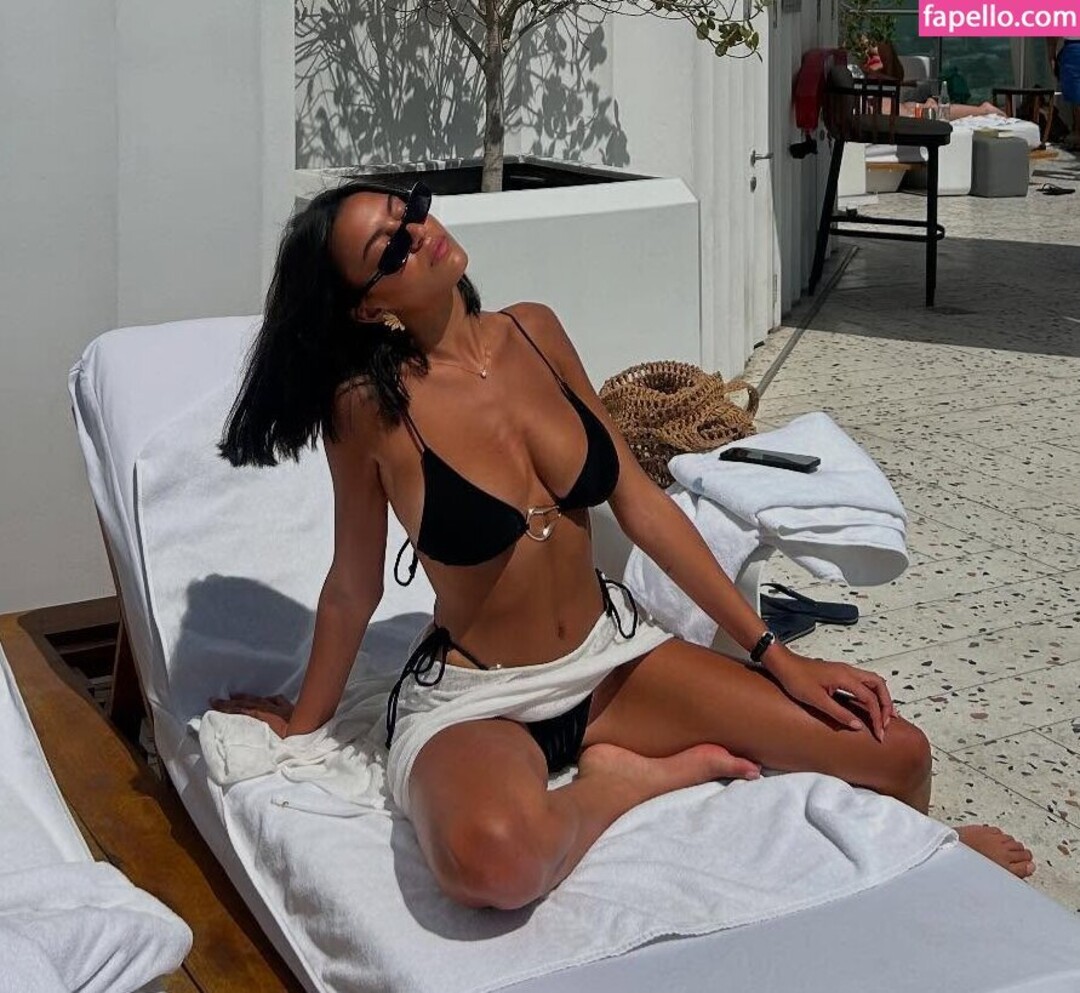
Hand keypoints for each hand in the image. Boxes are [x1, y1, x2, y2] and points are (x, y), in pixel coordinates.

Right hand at [209, 693, 293, 737]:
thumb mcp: (275, 742)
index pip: (243, 711)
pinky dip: (269, 699)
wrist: (317, 730)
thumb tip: (244, 741)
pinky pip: (278, 700)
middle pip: (249, 704)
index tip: (213, 704)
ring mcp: (282, 708)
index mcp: (266, 718)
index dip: (227, 708)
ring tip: (235, 695)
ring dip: (247, 698)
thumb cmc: (296, 741)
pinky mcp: (292, 709)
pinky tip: (268, 698)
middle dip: (231, 702)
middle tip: (216, 699)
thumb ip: (259, 738)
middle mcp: (272, 710)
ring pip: (261, 700)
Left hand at [764, 647, 895, 741]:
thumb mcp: (816, 700)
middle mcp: (848, 671)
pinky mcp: (839, 673)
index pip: (870, 699)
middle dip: (886, 704)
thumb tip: (857, 726)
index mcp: (845, 677)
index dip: (877, 717)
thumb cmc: (795, 678)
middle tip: (888, 722)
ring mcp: (844, 670)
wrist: (783, 663)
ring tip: (885, 713)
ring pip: (872, 681)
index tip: (879, 733)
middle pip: (879, 685)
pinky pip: (863, 681)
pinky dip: (871, 692)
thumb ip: (838, 713)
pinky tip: (869, 703)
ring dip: (881, 697)